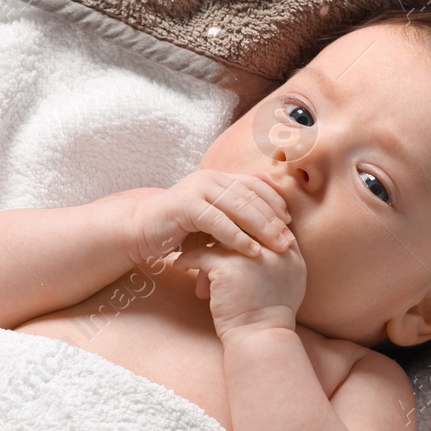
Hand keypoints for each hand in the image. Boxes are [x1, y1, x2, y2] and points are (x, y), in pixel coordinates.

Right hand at [125, 170, 292, 266]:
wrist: (140, 231)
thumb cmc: (178, 230)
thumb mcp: (210, 221)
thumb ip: (233, 217)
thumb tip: (269, 227)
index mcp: (218, 179)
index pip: (254, 185)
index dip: (274, 202)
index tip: (290, 221)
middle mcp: (209, 179)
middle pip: (250, 196)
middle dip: (272, 218)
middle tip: (289, 238)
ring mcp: (197, 190)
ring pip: (238, 207)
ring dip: (261, 228)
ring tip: (278, 246)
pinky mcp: (185, 206)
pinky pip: (218, 221)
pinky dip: (236, 237)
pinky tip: (251, 251)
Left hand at [174, 231, 306, 340]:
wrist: (260, 338)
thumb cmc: (267, 316)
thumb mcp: (286, 282)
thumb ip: (278, 259)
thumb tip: (260, 242)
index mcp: (290, 251)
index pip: (263, 223)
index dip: (242, 229)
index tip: (225, 239)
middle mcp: (274, 248)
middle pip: (241, 226)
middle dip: (221, 235)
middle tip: (205, 243)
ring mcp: (252, 255)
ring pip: (220, 238)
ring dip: (206, 251)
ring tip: (198, 267)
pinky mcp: (229, 267)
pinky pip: (202, 254)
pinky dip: (189, 259)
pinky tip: (180, 266)